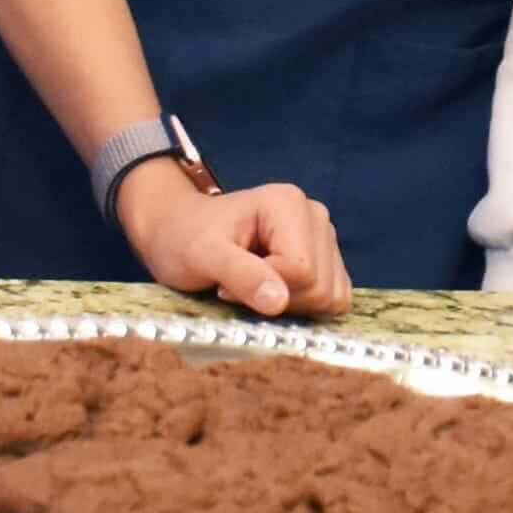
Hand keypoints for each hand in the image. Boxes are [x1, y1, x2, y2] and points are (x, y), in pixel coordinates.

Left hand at [114, 166, 347, 318]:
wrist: (178, 232)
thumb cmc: (184, 238)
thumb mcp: (201, 256)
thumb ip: (240, 274)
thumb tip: (279, 301)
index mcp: (288, 204)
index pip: (303, 270)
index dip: (265, 288)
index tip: (225, 283)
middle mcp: (315, 216)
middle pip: (321, 287)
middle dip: (279, 299)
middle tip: (237, 286)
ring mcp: (324, 238)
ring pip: (331, 297)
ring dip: (291, 306)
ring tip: (253, 287)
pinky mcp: (326, 262)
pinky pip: (334, 299)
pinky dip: (304, 308)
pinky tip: (272, 292)